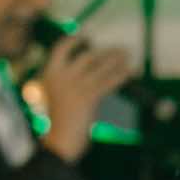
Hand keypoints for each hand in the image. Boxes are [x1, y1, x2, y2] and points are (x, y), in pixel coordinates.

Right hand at [36, 30, 137, 159]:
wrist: (58, 143)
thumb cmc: (58, 123)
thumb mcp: (57, 97)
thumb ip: (68, 83)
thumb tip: (94, 72)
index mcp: (49, 75)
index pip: (60, 49)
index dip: (74, 40)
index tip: (85, 36)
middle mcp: (61, 77)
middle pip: (87, 56)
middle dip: (106, 52)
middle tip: (120, 49)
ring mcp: (75, 86)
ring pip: (100, 66)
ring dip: (117, 59)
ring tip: (128, 55)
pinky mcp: (88, 97)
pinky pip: (108, 82)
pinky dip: (120, 75)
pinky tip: (130, 72)